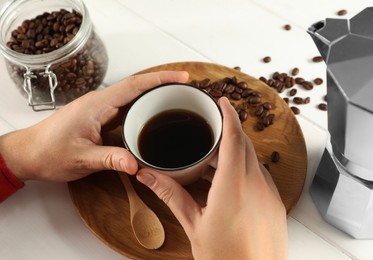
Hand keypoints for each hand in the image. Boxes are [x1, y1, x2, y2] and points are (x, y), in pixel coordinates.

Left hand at [0, 71, 188, 181]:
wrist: (29, 154)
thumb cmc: (49, 153)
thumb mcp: (81, 159)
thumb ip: (110, 159)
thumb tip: (137, 164)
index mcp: (97, 105)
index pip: (134, 86)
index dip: (160, 80)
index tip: (182, 77)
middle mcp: (100, 102)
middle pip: (137, 87)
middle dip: (163, 84)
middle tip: (186, 89)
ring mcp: (100, 109)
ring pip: (132, 96)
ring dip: (154, 95)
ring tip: (177, 100)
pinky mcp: (99, 117)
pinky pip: (125, 108)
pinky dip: (142, 107)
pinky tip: (153, 115)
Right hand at [136, 97, 287, 259]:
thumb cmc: (225, 258)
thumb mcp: (193, 224)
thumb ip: (171, 195)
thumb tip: (148, 176)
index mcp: (234, 186)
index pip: (234, 138)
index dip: (229, 115)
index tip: (222, 101)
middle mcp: (257, 185)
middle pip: (244, 145)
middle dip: (228, 133)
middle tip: (210, 131)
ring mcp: (270, 194)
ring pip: (253, 160)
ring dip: (236, 153)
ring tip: (213, 160)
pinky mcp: (275, 204)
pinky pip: (261, 175)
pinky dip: (245, 169)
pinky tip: (228, 182)